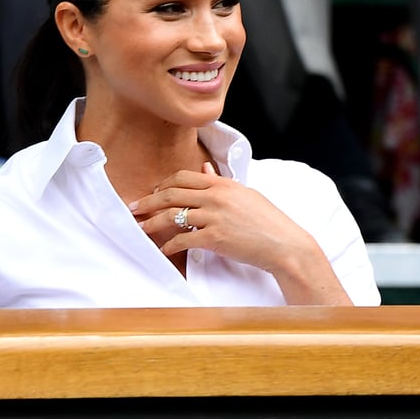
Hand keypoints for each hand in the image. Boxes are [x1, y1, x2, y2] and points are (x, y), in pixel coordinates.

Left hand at [129, 162, 350, 304]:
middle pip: (171, 194)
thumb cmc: (268, 221)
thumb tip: (204, 169)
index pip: (182, 178)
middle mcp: (216, 197)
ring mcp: (214, 217)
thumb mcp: (245, 194)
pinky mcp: (214, 238)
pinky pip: (183, 240)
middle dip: (148, 201)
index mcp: (222, 184)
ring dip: (152, 222)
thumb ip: (220, 182)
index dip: (163, 185)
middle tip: (134, 208)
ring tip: (141, 227)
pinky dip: (170, 245)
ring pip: (172, 216)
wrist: (285, 245)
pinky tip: (163, 250)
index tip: (152, 192)